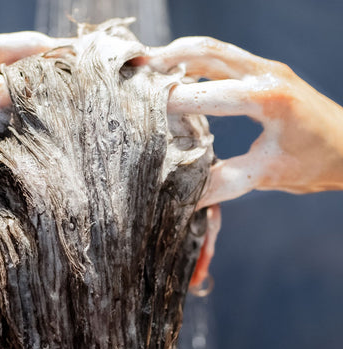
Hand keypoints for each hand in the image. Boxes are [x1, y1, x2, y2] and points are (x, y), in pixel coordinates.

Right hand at [149, 37, 342, 207]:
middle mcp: (267, 73)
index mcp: (268, 98)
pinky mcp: (267, 73)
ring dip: (180, 54)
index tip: (142, 110)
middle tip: (137, 67)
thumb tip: (183, 195)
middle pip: (207, 52)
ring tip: (150, 66)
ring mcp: (267, 68)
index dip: (172, 102)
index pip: (208, 94)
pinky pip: (224, 59)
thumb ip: (221, 182)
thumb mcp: (266, 175)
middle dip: (168, 57)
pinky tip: (180, 75)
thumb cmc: (316, 163)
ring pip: (214, 49)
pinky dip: (197, 62)